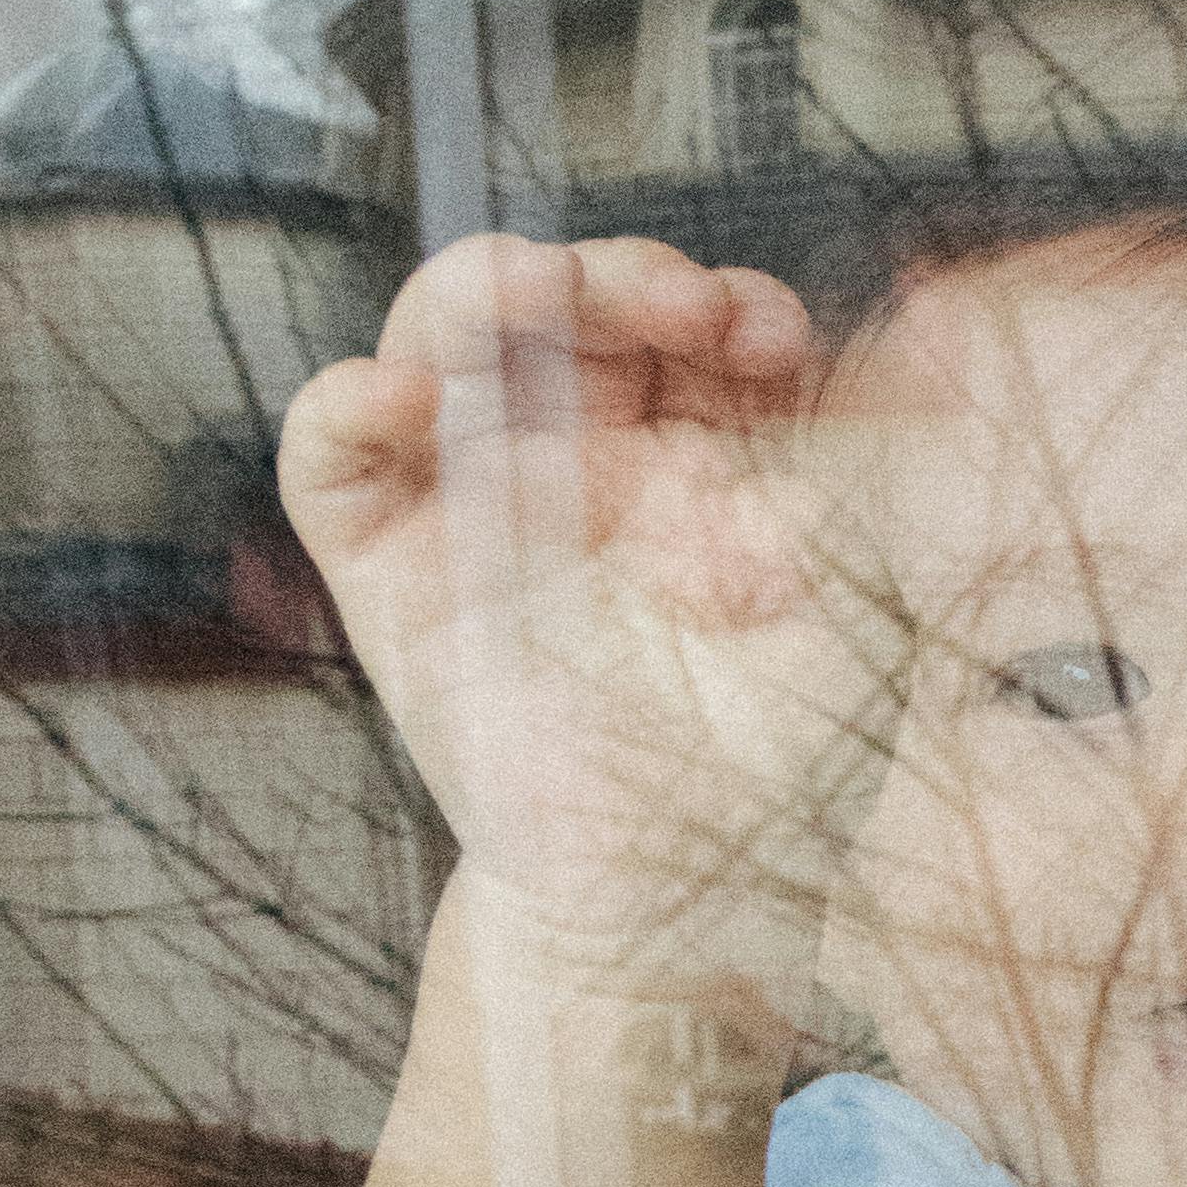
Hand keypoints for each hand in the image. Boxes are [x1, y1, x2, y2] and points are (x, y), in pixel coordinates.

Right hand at [278, 231, 872, 1004]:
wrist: (683, 911)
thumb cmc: (780, 772)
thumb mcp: (855, 620)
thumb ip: (840, 506)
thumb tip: (802, 416)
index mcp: (695, 453)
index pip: (689, 323)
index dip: (726, 304)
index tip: (771, 344)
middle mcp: (582, 458)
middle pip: (566, 303)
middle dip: (618, 275)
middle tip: (679, 309)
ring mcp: (480, 501)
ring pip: (442, 339)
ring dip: (482, 290)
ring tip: (535, 291)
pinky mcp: (394, 571)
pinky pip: (331, 459)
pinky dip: (344, 406)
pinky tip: (399, 396)